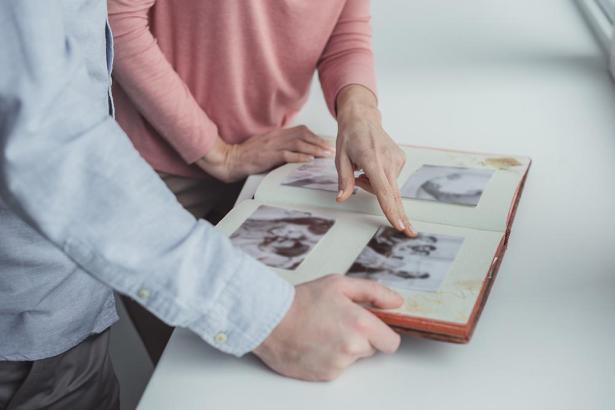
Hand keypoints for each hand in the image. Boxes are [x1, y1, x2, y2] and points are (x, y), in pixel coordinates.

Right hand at [196, 126, 332, 182]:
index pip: (301, 130)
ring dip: (314, 149)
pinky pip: (288, 155)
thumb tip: (294, 148)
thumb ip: (279, 144)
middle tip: (331, 149)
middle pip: (303, 135)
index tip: (325, 142)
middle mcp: (277, 137)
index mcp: (277, 134)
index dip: (315, 136)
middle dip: (319, 142)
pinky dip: (300, 157)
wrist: (231, 159)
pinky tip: (309, 160)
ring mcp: (273, 146)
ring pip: (299, 144)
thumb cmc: (247, 155)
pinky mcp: (269, 156)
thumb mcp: (265, 145)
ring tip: (325, 155)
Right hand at [253, 274, 402, 380]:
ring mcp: (338, 364)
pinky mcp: (325, 375)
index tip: (372, 327)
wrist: (269, 320)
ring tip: (322, 331)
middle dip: (361, 338)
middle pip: (371, 349)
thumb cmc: (301, 301)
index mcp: (360, 324)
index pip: (391, 342)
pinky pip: (336, 368)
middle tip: (339, 323)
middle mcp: (352, 347)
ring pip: (352, 359)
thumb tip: (396, 302)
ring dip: (343, 348)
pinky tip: (315, 343)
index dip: (382, 333)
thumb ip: (373, 291)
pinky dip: (328, 358)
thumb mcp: (339, 284)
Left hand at [335, 85, 414, 236]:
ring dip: (375, 186)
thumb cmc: (349, 137)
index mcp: (372, 161)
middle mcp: (388, 160)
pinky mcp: (401, 159)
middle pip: (394, 194)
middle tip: (410, 232)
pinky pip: (390, 179)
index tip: (399, 224)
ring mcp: (397, 159)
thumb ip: (343, 180)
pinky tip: (372, 166)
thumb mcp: (340, 158)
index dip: (390, 209)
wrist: (363, 118)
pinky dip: (381, 179)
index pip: (383, 190)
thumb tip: (341, 198)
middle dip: (400, 214)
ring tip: (361, 171)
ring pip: (388, 187)